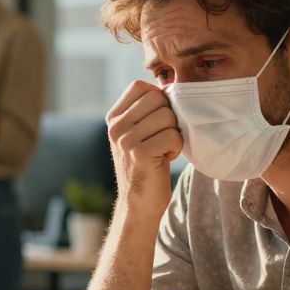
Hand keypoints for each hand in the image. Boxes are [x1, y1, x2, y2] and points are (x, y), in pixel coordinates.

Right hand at [106, 80, 180, 220]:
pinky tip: (166, 158)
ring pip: (167, 116)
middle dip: (169, 117)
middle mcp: (116, 127)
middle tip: (163, 137)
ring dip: (173, 134)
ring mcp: (126, 140)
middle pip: (157, 99)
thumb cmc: (147, 166)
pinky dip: (176, 147)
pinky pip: (172, 135)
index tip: (159, 120)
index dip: (158, 98)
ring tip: (164, 149)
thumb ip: (145, 111)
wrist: (139, 204)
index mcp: (114, 118)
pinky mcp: (140, 154)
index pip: (140, 86)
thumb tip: (169, 85)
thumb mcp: (137, 134)